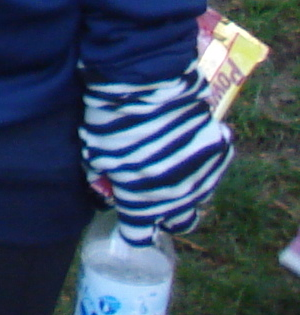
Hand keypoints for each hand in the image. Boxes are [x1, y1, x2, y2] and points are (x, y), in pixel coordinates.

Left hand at [82, 68, 233, 241]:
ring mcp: (204, 175)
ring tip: (167, 162)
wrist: (145, 79)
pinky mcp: (221, 151)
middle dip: (164, 213)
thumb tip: (107, 185)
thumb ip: (103, 176)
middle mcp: (178, 197)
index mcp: (142, 201)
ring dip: (183, 187)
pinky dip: (198, 160)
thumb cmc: (111, 115)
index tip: (127, 221)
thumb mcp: (94, 151)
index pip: (139, 234)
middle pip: (177, 222)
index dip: (131, 229)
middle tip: (150, 192)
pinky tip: (183, 141)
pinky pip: (210, 167)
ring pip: (197, 197)